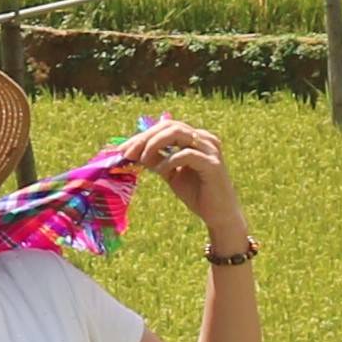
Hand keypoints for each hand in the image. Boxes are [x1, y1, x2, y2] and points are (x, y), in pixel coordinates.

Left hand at [134, 114, 241, 237]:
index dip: (142, 136)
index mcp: (195, 138)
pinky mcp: (213, 164)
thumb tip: (132, 151)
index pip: (165, 128)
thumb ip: (156, 160)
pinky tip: (161, 171)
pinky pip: (187, 154)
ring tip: (142, 159)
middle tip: (127, 153)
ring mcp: (210, 149)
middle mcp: (205, 139)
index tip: (122, 149)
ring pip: (178, 133)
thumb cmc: (196, 193)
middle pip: (170, 126)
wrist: (219, 215)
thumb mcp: (170, 173)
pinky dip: (169, 160)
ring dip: (155, 144)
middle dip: (145, 138)